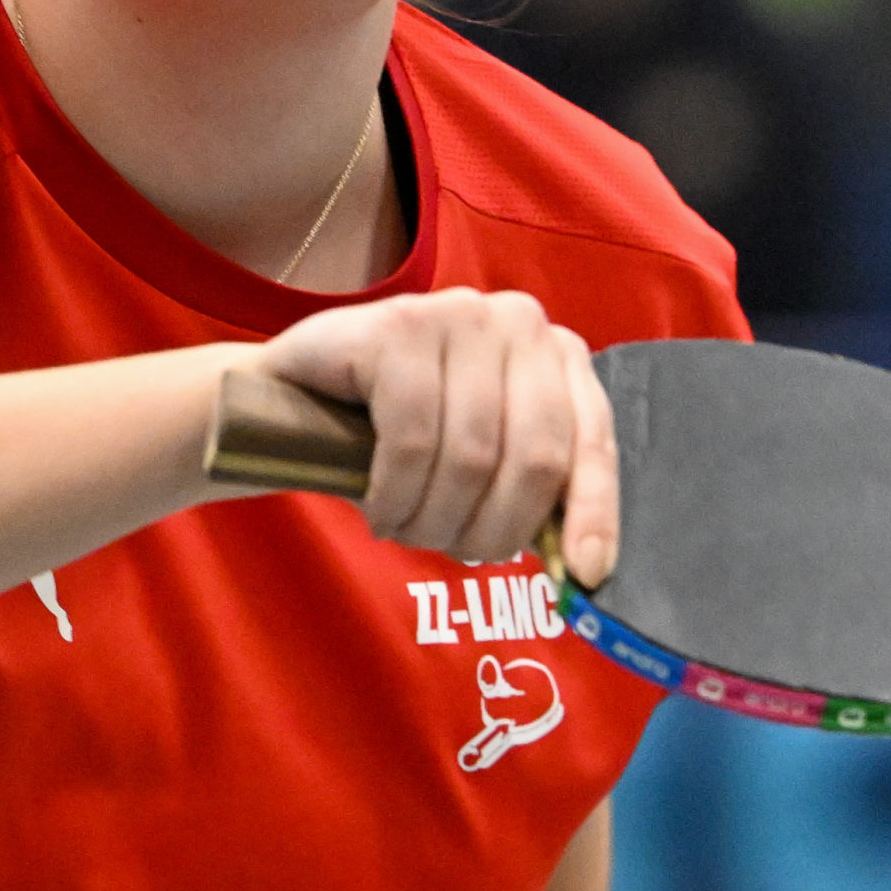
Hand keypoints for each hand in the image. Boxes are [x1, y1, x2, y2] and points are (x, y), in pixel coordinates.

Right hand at [254, 289, 617, 585]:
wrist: (297, 391)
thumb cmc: (396, 430)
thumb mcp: (481, 455)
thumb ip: (532, 489)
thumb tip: (585, 567)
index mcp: (557, 352)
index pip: (591, 440)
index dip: (594, 514)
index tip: (582, 575)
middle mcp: (519, 321)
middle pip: (535, 456)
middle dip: (494, 529)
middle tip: (454, 553)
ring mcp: (458, 315)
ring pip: (471, 456)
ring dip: (434, 520)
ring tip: (406, 531)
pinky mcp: (397, 327)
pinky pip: (412, 440)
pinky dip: (395, 495)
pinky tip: (379, 510)